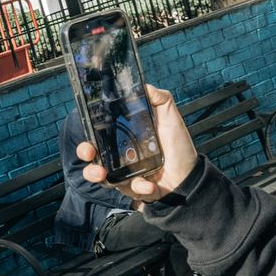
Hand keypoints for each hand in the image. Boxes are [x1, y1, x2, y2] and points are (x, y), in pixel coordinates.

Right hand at [78, 85, 197, 202]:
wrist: (190, 175)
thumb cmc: (178, 147)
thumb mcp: (171, 118)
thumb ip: (160, 99)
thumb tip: (144, 86)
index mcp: (125, 138)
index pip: (101, 135)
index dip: (90, 133)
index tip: (88, 131)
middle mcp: (121, 156)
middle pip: (92, 155)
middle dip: (85, 153)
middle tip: (88, 152)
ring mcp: (124, 174)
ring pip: (100, 176)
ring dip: (95, 174)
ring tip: (102, 174)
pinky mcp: (133, 189)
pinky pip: (129, 189)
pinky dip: (139, 187)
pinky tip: (150, 185)